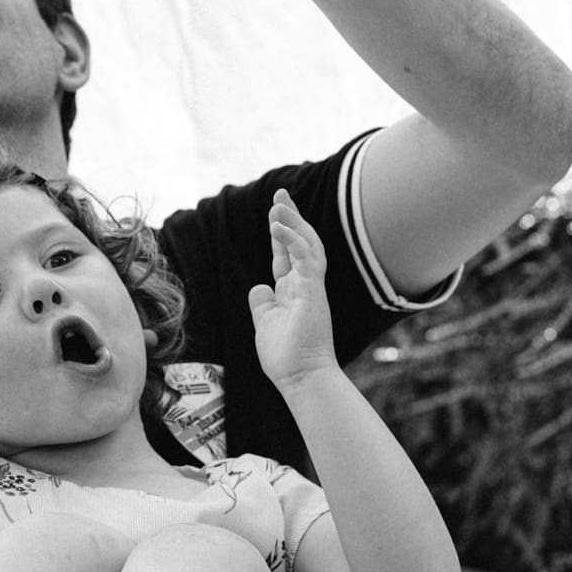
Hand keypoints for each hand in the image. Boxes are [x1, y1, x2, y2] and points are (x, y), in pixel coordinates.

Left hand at [247, 191, 337, 390]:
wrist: (301, 379)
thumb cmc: (285, 356)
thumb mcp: (266, 323)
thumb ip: (262, 303)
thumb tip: (258, 286)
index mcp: (294, 289)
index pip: (287, 252)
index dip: (281, 230)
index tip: (274, 209)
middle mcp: (305, 284)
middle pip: (301, 241)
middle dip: (291, 216)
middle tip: (280, 193)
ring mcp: (311, 287)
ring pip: (307, 244)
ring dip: (294, 221)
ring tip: (279, 202)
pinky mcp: (313, 293)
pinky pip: (306, 259)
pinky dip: (293, 240)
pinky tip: (279, 226)